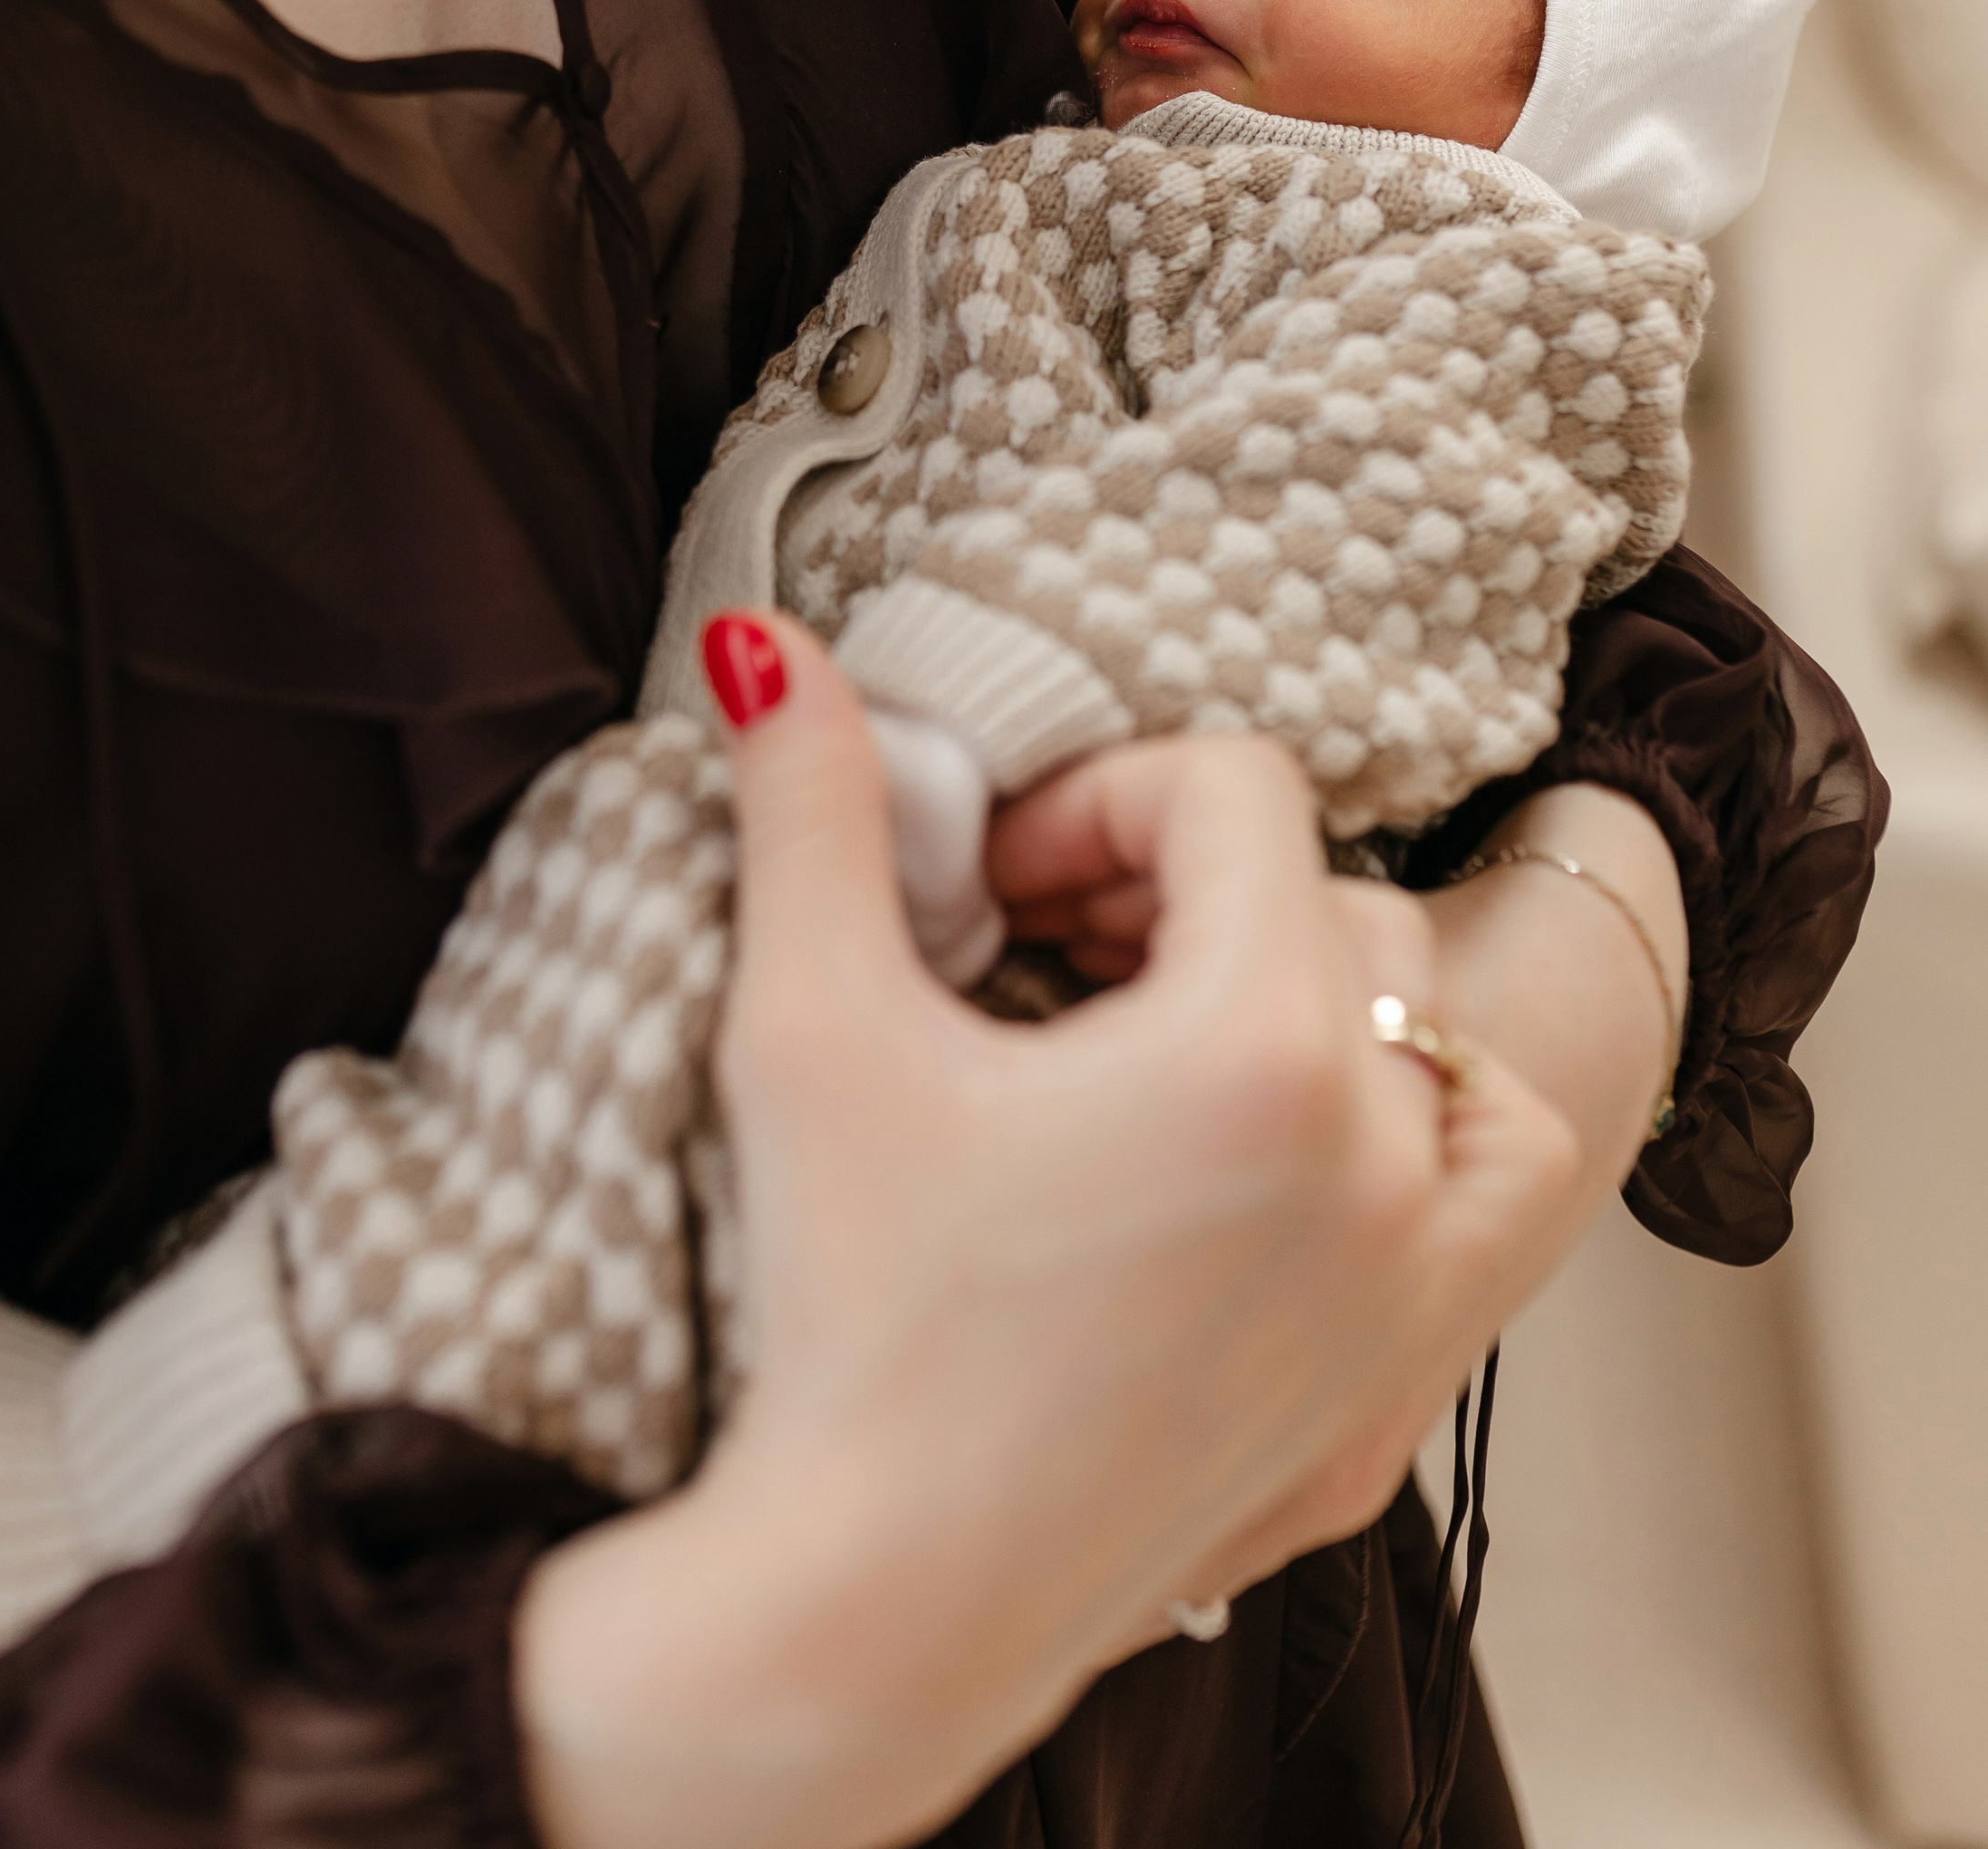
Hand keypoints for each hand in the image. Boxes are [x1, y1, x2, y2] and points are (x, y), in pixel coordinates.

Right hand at [518, 621, 1581, 1848]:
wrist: (875, 1606)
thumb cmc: (847, 1321)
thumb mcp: (809, 1027)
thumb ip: (812, 808)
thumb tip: (770, 648)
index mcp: (1261, 1047)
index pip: (1233, 791)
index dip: (1097, 799)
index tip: (995, 883)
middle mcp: (1382, 1159)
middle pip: (1330, 901)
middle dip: (1183, 895)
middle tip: (1042, 958)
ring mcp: (1414, 1293)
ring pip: (1451, 1040)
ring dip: (1330, 1004)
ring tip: (1177, 1044)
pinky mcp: (1398, 1405)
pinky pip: (1485, 1213)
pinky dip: (1417, 1151)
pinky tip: (1282, 1167)